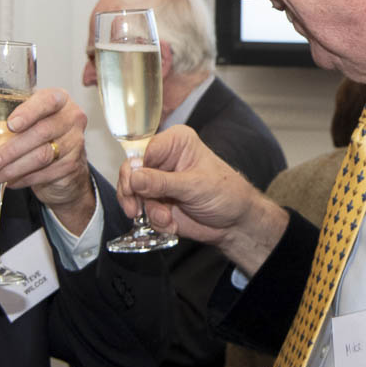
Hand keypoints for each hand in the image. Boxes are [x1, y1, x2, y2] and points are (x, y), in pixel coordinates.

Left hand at [0, 86, 94, 232]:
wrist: (64, 163)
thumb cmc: (38, 135)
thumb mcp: (15, 124)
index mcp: (57, 99)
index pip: (47, 100)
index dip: (29, 111)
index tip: (11, 124)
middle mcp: (70, 117)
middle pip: (41, 132)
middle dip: (11, 150)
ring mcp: (75, 141)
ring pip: (42, 156)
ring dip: (13, 169)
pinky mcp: (73, 164)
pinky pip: (46, 173)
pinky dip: (24, 179)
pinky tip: (9, 182)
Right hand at [121, 124, 288, 275]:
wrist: (235, 222)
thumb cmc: (226, 193)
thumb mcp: (195, 186)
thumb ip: (162, 182)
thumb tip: (133, 177)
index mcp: (175, 142)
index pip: (142, 149)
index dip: (133, 169)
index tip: (133, 187)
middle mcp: (163, 159)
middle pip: (130, 171)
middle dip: (132, 193)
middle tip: (136, 209)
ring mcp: (158, 181)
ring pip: (132, 193)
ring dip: (148, 211)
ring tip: (166, 218)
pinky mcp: (157, 201)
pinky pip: (143, 211)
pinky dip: (154, 221)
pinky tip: (171, 224)